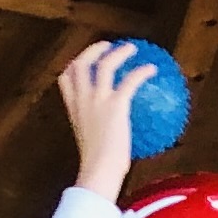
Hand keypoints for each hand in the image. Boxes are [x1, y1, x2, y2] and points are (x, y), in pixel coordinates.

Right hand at [58, 42, 152, 199]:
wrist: (99, 171)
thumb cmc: (98, 169)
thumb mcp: (93, 148)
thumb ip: (100, 139)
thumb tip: (115, 148)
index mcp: (74, 110)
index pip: (65, 81)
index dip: (72, 66)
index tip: (82, 62)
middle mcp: (82, 100)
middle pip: (80, 64)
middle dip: (92, 51)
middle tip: (107, 46)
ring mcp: (97, 100)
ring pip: (104, 65)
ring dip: (118, 53)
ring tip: (131, 49)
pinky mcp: (115, 104)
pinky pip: (130, 80)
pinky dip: (141, 71)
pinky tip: (152, 69)